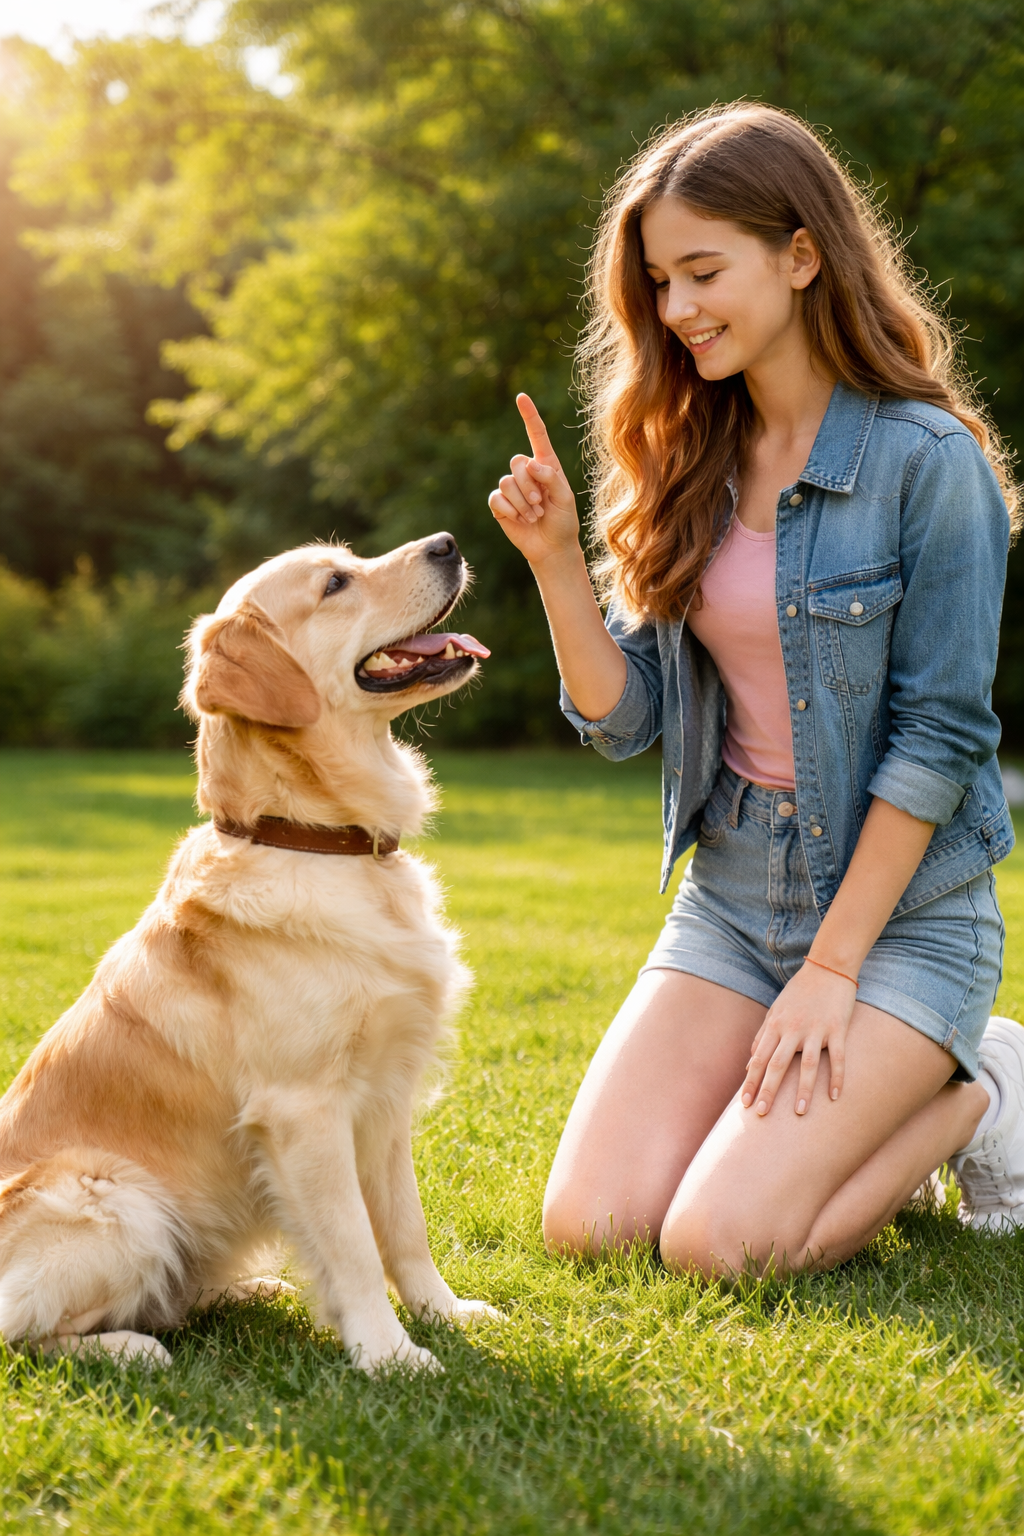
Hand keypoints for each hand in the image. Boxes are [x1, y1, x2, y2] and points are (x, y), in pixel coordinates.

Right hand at [488, 394, 580, 566]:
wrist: (551, 547)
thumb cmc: (563, 521)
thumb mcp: (566, 499)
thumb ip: (552, 479)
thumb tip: (531, 464)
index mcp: (546, 465)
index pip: (536, 435)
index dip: (529, 416)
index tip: (521, 397)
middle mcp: (527, 473)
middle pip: (517, 463)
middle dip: (529, 486)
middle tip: (541, 505)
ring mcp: (512, 488)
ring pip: (507, 482)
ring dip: (523, 503)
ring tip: (534, 515)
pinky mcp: (500, 504)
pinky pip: (497, 499)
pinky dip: (511, 511)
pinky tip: (521, 520)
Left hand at [740, 962, 856, 1116]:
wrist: (828, 967)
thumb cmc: (799, 992)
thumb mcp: (775, 1011)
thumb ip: (762, 1036)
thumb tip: (749, 1063)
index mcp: (775, 1025)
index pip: (758, 1059)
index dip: (751, 1082)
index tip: (744, 1104)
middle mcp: (792, 1029)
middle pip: (777, 1064)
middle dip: (767, 1090)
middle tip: (761, 1114)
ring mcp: (815, 1029)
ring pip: (806, 1064)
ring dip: (802, 1090)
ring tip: (798, 1112)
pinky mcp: (837, 1028)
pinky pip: (837, 1056)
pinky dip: (836, 1077)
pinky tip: (834, 1096)